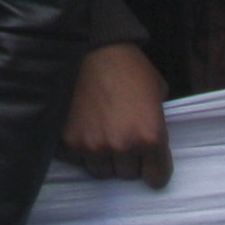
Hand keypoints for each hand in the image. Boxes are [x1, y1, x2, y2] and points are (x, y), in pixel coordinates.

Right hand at [61, 41, 173, 185]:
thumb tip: (152, 141)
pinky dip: (78, 147)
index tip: (148, 161)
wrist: (92, 46)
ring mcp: (92, 145)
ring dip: (102, 155)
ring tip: (99, 130)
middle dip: (126, 158)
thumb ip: (157, 122)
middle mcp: (122, 146)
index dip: (154, 168)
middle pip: (127, 174)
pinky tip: (81, 126)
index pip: (157, 178)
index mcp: (150, 136)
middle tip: (121, 135)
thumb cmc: (128, 65)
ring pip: (100, 170)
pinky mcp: (67, 141)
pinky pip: (76, 158)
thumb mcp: (157, 92)